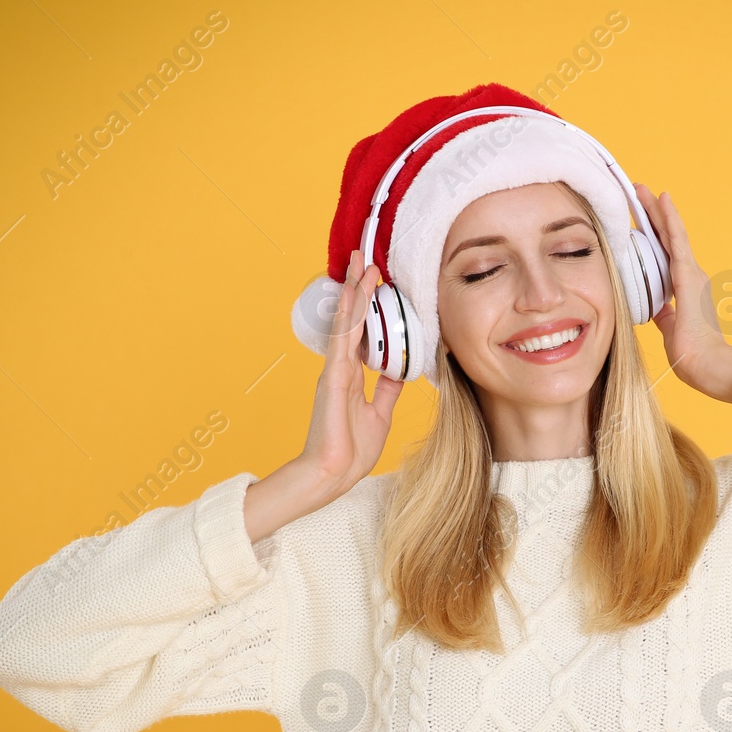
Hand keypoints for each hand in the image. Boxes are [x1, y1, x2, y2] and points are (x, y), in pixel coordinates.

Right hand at [297, 249, 404, 499]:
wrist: (333, 474)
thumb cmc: (352, 449)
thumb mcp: (380, 413)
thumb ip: (387, 388)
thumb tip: (399, 369)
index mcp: (350, 375)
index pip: (361, 332)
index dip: (367, 306)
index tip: (376, 281)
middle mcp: (340, 367)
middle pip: (351, 319)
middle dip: (359, 288)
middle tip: (365, 258)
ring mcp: (334, 371)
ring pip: (346, 323)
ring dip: (355, 292)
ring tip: (362, 264)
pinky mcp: (332, 379)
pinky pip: (343, 341)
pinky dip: (350, 317)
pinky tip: (355, 296)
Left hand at [632, 184, 731, 403]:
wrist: (707, 365)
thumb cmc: (691, 353)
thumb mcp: (670, 329)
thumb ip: (664, 314)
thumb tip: (656, 308)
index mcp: (685, 288)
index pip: (664, 255)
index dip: (652, 235)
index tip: (639, 219)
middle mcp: (691, 275)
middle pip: (667, 238)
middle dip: (651, 215)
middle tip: (637, 193)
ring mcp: (691, 273)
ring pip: (670, 234)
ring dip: (656, 211)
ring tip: (642, 190)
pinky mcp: (688, 275)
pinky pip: (677, 240)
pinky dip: (668, 219)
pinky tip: (661, 200)